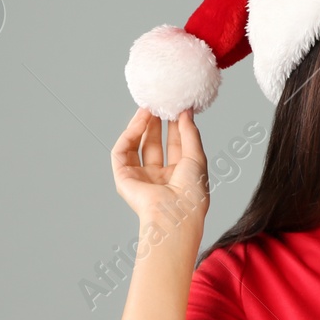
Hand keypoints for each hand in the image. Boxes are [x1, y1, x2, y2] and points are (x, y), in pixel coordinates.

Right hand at [111, 107, 209, 231]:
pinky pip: (122, 152)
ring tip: (148, 108)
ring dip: (142, 126)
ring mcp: (140, 178)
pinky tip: (139, 122)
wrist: (176, 215)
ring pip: (137, 146)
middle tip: (159, 103)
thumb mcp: (196, 157)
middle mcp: (159, 178)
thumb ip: (190, 133)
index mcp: (179, 176)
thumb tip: (186, 112)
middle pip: (154, 144)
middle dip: (156, 123)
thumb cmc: (192, 194)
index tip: (177, 107)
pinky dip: (129, 135)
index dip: (175, 126)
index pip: (175, 145)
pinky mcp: (123, 179)